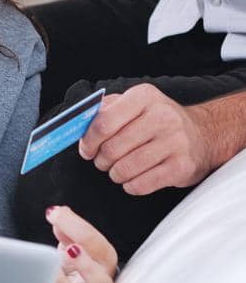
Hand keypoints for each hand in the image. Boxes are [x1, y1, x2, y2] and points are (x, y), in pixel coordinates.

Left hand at [44, 204, 117, 282]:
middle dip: (86, 265)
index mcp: (103, 262)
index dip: (78, 228)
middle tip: (69, 250)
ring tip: (48, 269)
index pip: (99, 246)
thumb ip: (68, 228)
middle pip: (101, 282)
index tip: (55, 214)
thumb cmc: (74, 262)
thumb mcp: (75, 241)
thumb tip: (58, 212)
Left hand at [78, 85, 213, 195]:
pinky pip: (141, 184)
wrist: (203, 135)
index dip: (88, 141)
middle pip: (111, 149)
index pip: (103, 122)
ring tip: (119, 170)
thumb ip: (105, 111)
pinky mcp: (182, 166)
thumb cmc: (158, 121)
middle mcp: (162, 116)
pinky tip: (134, 179)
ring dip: (115, 174)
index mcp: (143, 97)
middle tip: (103, 161)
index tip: (86, 149)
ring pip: (125, 169)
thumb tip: (78, 125)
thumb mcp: (134, 105)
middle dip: (101, 160)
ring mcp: (175, 142)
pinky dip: (131, 186)